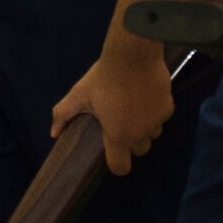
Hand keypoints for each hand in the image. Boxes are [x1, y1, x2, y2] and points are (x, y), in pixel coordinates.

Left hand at [52, 43, 174, 177]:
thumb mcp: (79, 95)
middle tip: (120, 122)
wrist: (132, 55)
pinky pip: (162, 118)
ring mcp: (156, 122)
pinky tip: (145, 97)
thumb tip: (53, 132)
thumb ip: (63, 115)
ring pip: (152, 134)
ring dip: (144, 128)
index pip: (121, 168)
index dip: (116, 163)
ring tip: (133, 109)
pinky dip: (154, 112)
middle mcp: (140, 134)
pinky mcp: (168, 108)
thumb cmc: (103, 78)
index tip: (112, 150)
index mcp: (118, 136)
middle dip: (130, 142)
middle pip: (138, 150)